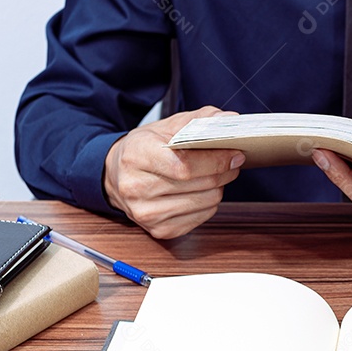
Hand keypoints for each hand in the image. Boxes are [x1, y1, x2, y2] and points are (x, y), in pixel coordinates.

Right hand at [103, 106, 244, 238]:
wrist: (116, 176)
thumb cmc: (144, 149)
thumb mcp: (165, 127)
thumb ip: (200, 120)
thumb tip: (231, 120)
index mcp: (136, 156)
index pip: (184, 165)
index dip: (216, 160)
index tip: (235, 154)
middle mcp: (136, 188)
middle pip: (199, 184)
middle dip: (223, 171)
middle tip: (233, 162)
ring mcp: (147, 213)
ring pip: (206, 202)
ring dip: (217, 187)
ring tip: (213, 175)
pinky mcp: (159, 230)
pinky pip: (201, 217)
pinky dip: (208, 203)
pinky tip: (200, 191)